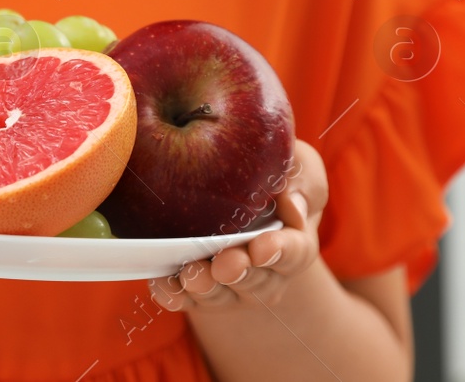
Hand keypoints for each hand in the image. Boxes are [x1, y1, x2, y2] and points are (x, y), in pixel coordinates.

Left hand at [147, 139, 327, 312]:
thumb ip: (302, 180)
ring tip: (191, 275)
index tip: (262, 248)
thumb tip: (292, 205)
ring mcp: (229, 284)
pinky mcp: (196, 288)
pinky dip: (173, 293)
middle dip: (237, 272)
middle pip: (255, 280)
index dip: (279, 252)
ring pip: (220, 295)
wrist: (235, 189)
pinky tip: (161, 282)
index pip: (294, 252)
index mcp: (294, 242)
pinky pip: (185, 298)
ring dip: (205, 287)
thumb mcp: (296, 167)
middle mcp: (264, 272)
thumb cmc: (270, 177)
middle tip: (223, 265)